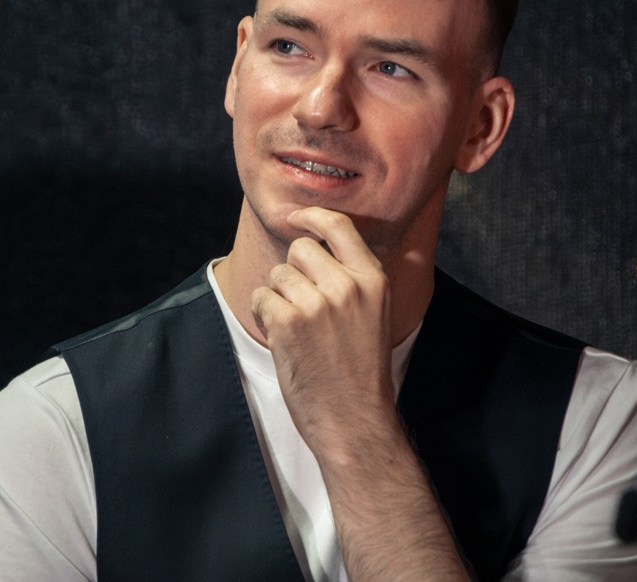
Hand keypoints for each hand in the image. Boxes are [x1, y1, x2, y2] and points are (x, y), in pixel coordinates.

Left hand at [250, 206, 397, 458]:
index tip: (296, 218)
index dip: (311, 216)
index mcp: (373, 280)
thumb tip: (318, 243)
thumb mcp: (376, 315)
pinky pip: (260, 298)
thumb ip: (353, 279)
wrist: (355, 420)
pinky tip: (284, 339)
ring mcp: (317, 303)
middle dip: (292, 271)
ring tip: (299, 331)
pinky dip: (264, 316)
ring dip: (278, 298)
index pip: (339, 226)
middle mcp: (347, 285)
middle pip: (299, 248)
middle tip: (303, 306)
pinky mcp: (289, 322)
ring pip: (277, 275)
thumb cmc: (360, 371)